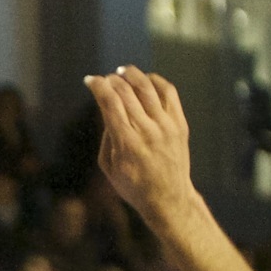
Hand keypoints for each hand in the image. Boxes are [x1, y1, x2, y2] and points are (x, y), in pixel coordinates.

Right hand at [86, 67, 196, 222]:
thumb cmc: (133, 185)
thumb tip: (107, 107)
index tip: (90, 80)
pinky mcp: (180, 124)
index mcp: (126, 143)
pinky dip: (155, 81)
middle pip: (126, 92)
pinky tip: (145, 80)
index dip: (98, 86)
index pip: (110, 103)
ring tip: (122, 71)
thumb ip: (106, 134)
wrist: (168, 199)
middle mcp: (147, 131)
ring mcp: (166, 126)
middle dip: (111, 80)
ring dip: (131, 75)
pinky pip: (168, 92)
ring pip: (147, 87)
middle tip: (105, 78)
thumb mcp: (108, 166)